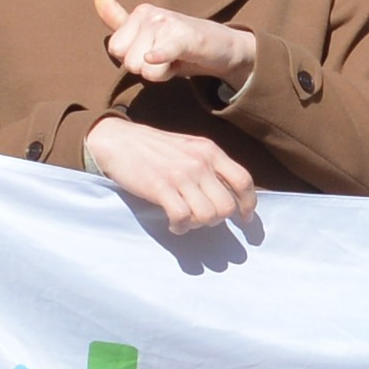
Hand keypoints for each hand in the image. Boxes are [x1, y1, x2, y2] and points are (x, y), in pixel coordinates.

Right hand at [80, 116, 258, 233]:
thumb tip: (230, 194)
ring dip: (197, 225)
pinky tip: (173, 224)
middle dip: (217, 219)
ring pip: (207, 215)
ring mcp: (180, 175)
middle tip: (202, 218)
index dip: (249, 204)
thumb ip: (210, 165)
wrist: (119, 140)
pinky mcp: (160, 187)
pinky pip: (182, 218)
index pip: (243, 180)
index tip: (244, 218)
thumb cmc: (155, 148)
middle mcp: (199, 162)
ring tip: (185, 220)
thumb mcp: (190, 147)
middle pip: (227, 206)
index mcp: (210, 151)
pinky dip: (180, 227)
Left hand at [90, 0, 259, 92]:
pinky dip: (159, 58)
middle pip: (128, 62)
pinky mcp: (186, 37)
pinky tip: (155, 58)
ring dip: (162, 73)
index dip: (134, 61)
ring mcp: (168, 24)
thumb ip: (120, 20)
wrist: (222, 47)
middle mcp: (151, 14)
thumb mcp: (147, 33)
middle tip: (166, 60)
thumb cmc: (180, 43)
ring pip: (144, 67)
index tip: (152, 54)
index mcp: (140, 13)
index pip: (116, 50)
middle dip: (147, 70)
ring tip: (177, 61)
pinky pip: (163, 51)